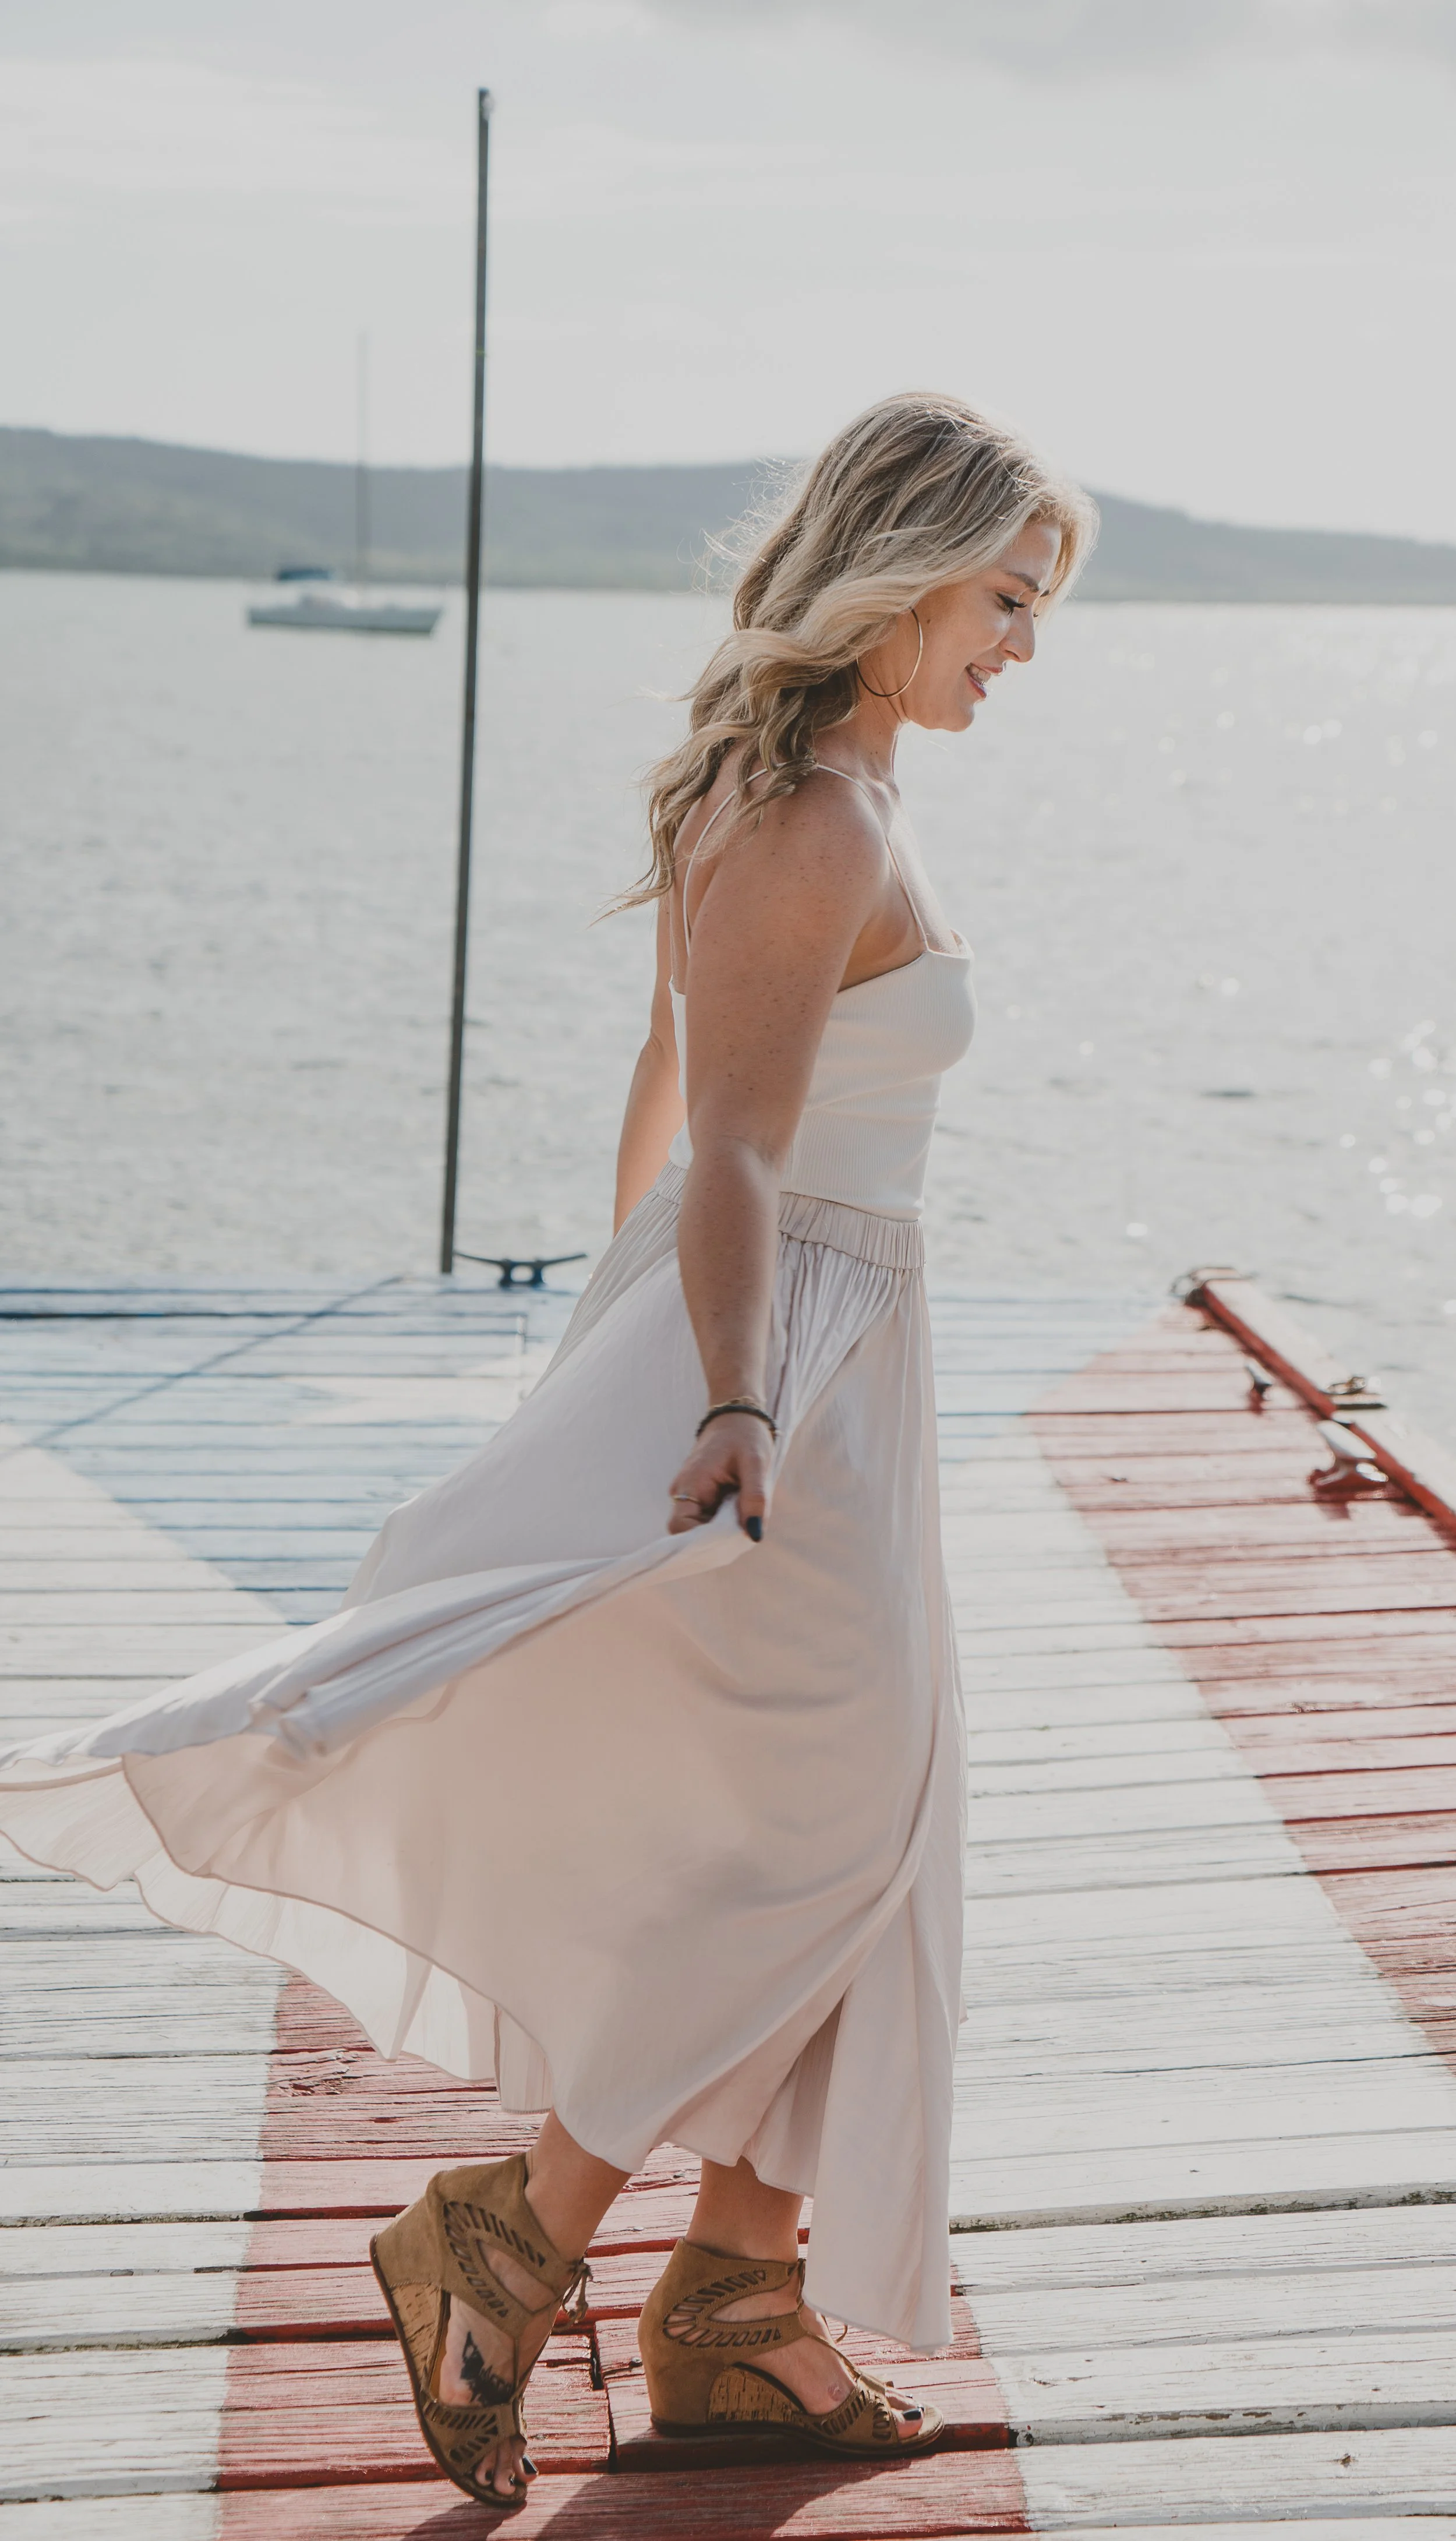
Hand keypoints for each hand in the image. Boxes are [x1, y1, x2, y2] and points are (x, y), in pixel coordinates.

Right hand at [667, 1411, 772, 1538]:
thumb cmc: (746, 1436)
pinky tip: (741, 1515)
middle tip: (746, 1531)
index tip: (730, 1541)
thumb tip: (754, 1535)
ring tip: (746, 1519)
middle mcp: (683, 1491)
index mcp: (691, 1484)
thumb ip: (755, 1498)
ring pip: (699, 1528)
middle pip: (689, 1533)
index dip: (701, 1543)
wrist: (737, 1415)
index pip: (679, 1528)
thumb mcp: (756, 1464)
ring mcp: (689, 1494)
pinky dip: (723, 1523)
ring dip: (721, 1531)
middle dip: (716, 1539)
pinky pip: (706, 1519)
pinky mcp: (698, 1496)